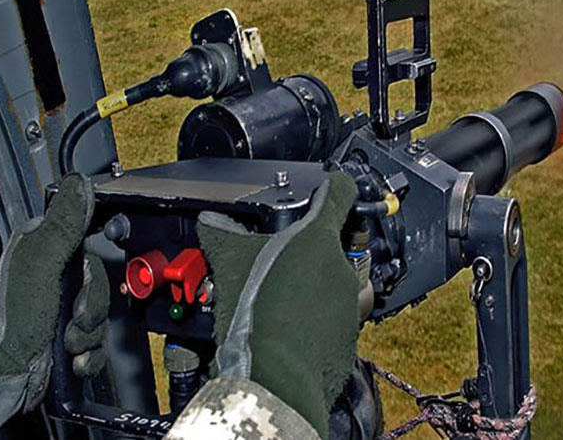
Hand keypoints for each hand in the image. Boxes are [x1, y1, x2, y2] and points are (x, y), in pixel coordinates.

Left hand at [0, 174, 108, 431]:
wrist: (3, 378)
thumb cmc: (10, 324)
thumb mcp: (38, 266)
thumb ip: (63, 225)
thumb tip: (81, 182)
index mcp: (42, 258)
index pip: (90, 252)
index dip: (94, 271)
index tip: (84, 281)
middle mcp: (51, 285)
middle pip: (101, 288)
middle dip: (92, 308)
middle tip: (73, 316)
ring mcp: (60, 316)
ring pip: (102, 319)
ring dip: (89, 335)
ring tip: (66, 343)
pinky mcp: (68, 344)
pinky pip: (99, 346)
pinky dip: (89, 356)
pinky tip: (72, 360)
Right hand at [177, 171, 360, 438]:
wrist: (273, 377)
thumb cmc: (256, 315)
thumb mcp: (230, 264)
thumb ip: (223, 235)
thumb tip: (211, 221)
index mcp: (319, 238)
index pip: (341, 194)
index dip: (335, 186)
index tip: (331, 185)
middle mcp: (343, 267)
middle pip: (338, 243)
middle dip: (315, 248)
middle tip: (287, 258)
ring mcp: (351, 303)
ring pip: (338, 282)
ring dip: (317, 285)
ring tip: (283, 297)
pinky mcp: (349, 336)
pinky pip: (336, 318)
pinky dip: (318, 318)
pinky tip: (292, 325)